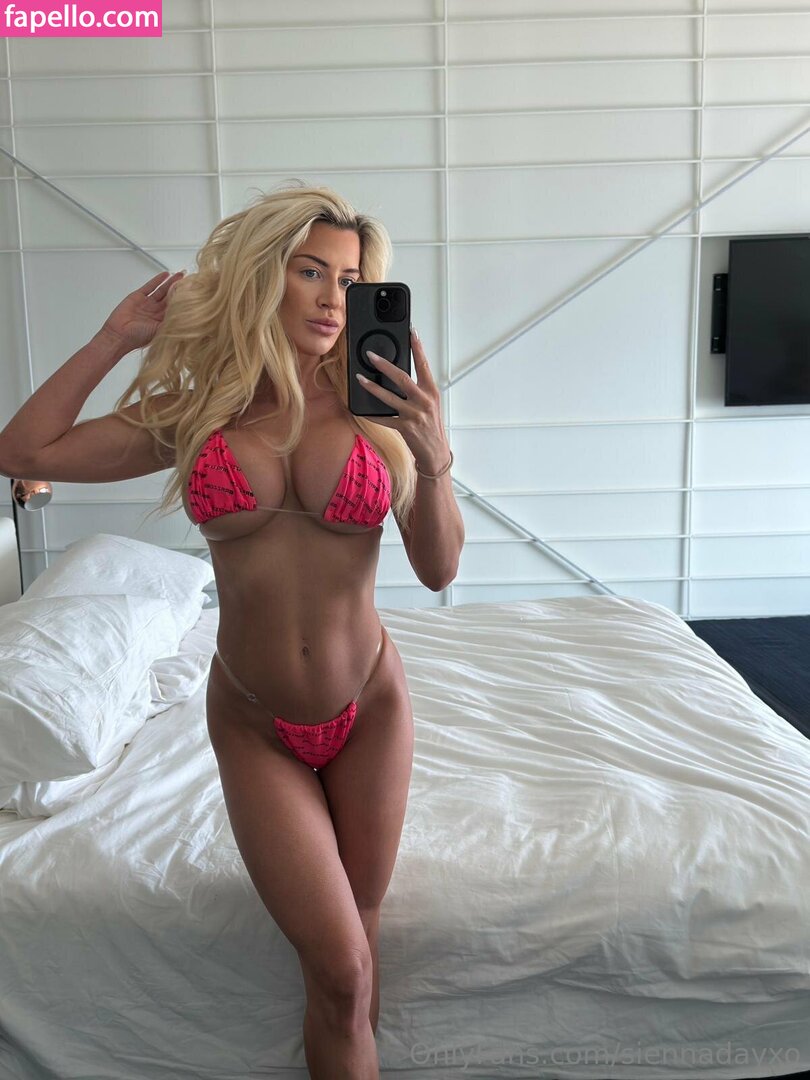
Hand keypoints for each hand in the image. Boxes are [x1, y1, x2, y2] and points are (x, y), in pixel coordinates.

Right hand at [101, 269, 185, 351]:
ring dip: (171, 282)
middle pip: (171, 297)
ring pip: (162, 291)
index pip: (177, 308)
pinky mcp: (138, 297)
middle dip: (180, 289)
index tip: (195, 292)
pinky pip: (150, 286)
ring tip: (180, 275)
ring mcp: (148, 304)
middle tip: (191, 280)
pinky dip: (157, 280)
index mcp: (163, 321)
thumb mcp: (159, 332)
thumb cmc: (137, 337)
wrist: (118, 335)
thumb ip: (172, 323)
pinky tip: (165, 275)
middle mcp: (157, 312)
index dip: (185, 300)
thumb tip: (187, 318)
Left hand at [357, 328, 450, 470]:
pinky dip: (372, 414)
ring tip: (360, 379)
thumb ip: (419, 389)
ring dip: (372, 387)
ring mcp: (413, 415)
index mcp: (431, 392)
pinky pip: (384, 419)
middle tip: (371, 356)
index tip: (411, 332)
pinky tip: (360, 409)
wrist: (435, 452)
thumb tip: (400, 375)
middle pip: (402, 378)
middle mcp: (423, 401)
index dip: (418, 347)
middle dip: (385, 365)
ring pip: (389, 397)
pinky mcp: (404, 427)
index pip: (424, 365)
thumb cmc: (432, 426)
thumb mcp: (430, 404)